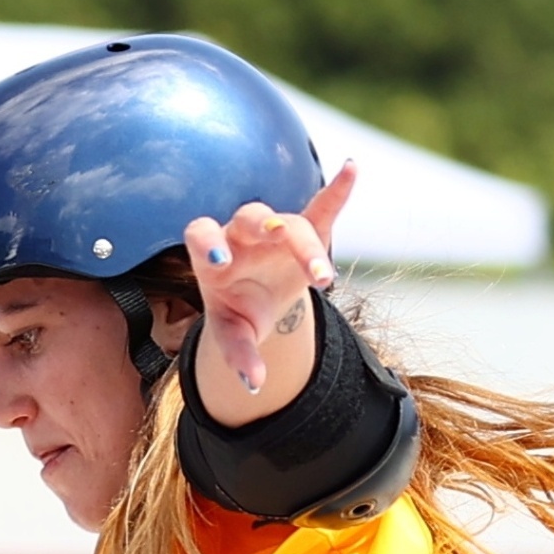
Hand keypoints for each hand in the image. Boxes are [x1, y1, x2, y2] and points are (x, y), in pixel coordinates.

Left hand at [182, 162, 356, 422]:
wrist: (260, 300)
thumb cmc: (238, 314)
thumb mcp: (233, 335)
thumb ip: (239, 356)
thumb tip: (254, 385)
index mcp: (213, 256)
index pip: (202, 234)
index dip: (208, 242)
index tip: (220, 259)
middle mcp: (241, 234)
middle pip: (251, 220)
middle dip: (263, 226)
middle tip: (277, 237)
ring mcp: (274, 231)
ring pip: (290, 224)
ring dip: (305, 246)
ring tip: (323, 279)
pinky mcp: (305, 232)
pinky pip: (322, 208)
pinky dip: (337, 192)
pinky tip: (352, 168)